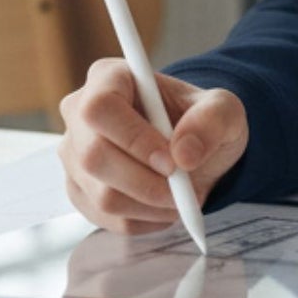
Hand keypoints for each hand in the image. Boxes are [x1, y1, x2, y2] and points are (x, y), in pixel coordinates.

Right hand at [58, 58, 247, 234]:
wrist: (191, 148)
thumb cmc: (200, 120)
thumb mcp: (223, 110)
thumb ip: (211, 121)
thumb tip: (184, 153)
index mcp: (109, 77)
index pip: (100, 108)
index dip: (133, 138)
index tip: (172, 161)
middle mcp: (79, 114)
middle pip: (94, 157)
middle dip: (146, 182)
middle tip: (184, 187)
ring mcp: (74, 155)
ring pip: (102, 195)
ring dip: (151, 204)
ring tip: (182, 194)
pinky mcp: (79, 191)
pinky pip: (107, 219)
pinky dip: (145, 219)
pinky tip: (164, 204)